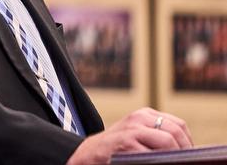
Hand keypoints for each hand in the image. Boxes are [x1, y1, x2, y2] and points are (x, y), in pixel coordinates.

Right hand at [66, 107, 192, 164]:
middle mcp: (138, 118)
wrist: (87, 156)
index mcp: (143, 115)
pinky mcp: (127, 143)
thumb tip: (186, 150)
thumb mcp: (136, 135)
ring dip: (173, 157)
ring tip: (169, 163)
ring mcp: (132, 130)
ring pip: (168, 142)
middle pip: (175, 132)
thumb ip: (155, 136)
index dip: (187, 143)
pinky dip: (159, 162)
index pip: (178, 125)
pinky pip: (154, 155)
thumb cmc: (115, 150)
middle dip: (184, 151)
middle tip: (182, 163)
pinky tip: (152, 163)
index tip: (187, 157)